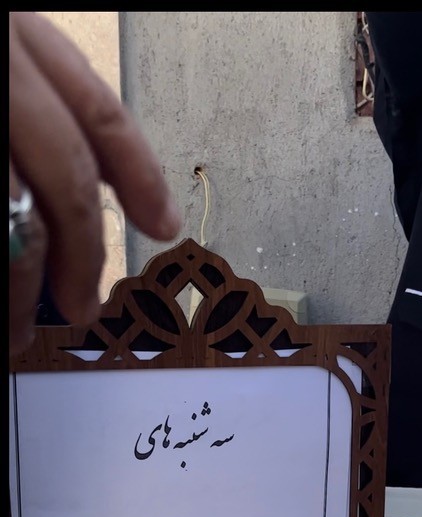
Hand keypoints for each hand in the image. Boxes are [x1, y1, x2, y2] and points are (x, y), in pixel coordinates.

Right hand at [9, 11, 181, 354]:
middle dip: (80, 258)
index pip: (94, 112)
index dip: (140, 175)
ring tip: (11, 336)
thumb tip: (67, 192)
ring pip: (8, 232)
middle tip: (81, 306)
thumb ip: (17, 99)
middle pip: (64, 179)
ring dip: (15, 298)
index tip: (163, 224)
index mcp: (3, 32)